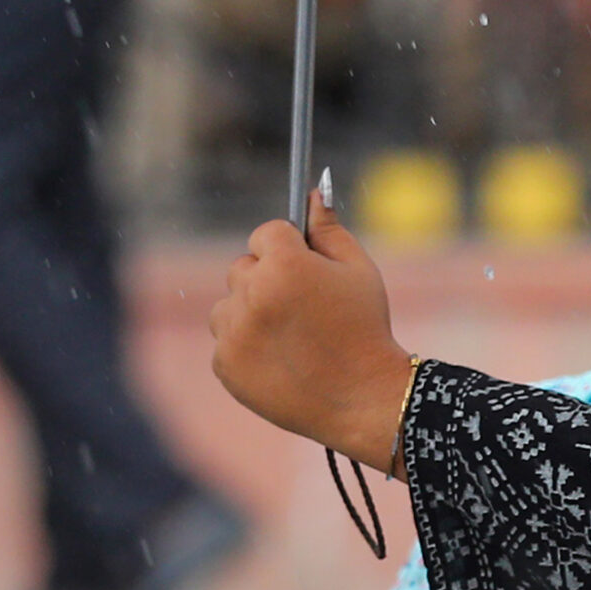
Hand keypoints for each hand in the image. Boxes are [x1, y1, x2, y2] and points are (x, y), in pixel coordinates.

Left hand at [211, 189, 417, 471]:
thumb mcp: (358, 270)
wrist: (362, 399)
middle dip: (268, 279)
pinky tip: (280, 358)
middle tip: (303, 307)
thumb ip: (329, 228)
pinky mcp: (225, 365)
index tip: (307, 270)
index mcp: (284, 264)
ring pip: (229, 304)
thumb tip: (313, 190)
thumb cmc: (365, 328)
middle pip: (244, 267)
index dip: (290, 248)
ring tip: (290, 336)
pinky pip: (226, 339)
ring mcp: (233, 332)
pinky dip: (246, 346)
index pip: (267, 233)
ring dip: (251, 311)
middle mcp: (251, 294)